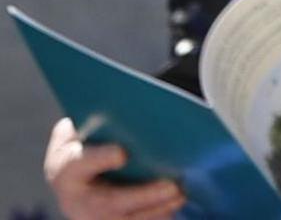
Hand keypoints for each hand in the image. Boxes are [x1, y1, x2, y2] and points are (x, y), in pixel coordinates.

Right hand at [43, 117, 185, 219]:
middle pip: (109, 202)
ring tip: (181, 194)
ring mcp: (94, 216)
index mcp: (65, 169)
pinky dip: (158, 214)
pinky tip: (177, 202)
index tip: (122, 153)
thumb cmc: (84, 144)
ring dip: (157, 209)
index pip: (77, 164)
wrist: (75, 176)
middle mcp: (76, 199)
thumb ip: (96, 122)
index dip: (99, 158)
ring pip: (126, 219)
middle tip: (172, 186)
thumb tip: (130, 106)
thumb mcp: (80, 130)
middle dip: (143, 196)